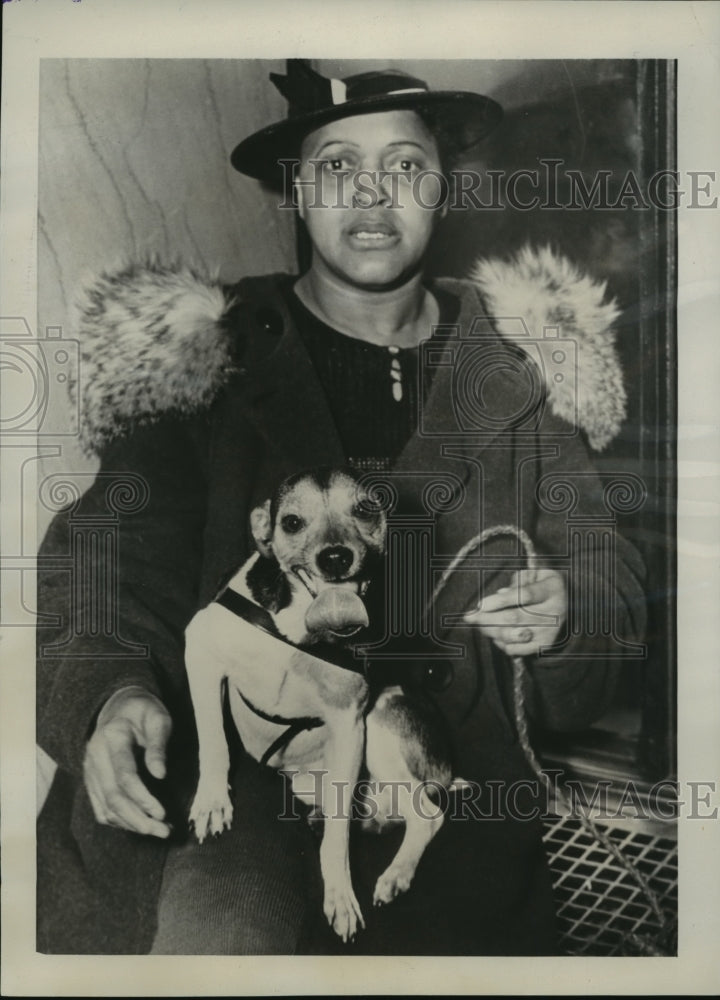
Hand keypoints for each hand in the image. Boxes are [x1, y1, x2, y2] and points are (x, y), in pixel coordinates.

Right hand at [83, 686, 171, 837]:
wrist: (118, 707)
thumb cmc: (144, 712)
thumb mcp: (158, 718)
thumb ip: (159, 744)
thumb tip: (160, 774)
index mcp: (113, 737)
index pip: (125, 776)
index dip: (143, 798)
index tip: (163, 813)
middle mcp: (95, 756)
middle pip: (113, 797)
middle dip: (139, 820)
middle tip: (164, 831)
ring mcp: (89, 770)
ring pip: (106, 808)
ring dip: (132, 825)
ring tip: (159, 830)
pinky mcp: (91, 781)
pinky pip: (101, 809)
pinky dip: (120, 822)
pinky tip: (141, 824)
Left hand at [463, 568, 566, 656]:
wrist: (566, 604)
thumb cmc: (540, 585)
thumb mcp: (533, 574)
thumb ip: (516, 582)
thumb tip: (498, 595)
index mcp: (551, 588)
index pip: (524, 595)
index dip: (500, 601)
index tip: (479, 604)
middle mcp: (555, 611)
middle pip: (514, 617)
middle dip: (487, 618)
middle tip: (469, 617)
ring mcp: (551, 630)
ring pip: (512, 634)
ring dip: (490, 630)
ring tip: (479, 624)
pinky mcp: (544, 645)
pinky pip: (515, 649)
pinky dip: (500, 643)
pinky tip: (495, 634)